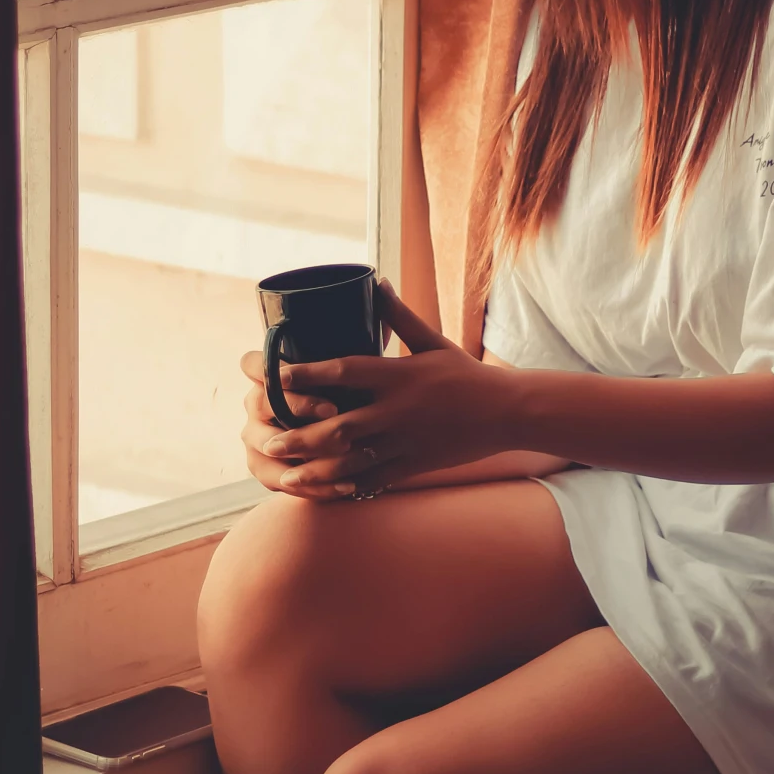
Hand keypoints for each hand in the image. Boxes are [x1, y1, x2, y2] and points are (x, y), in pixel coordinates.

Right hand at [239, 337, 348, 501]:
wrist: (351, 430)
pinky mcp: (267, 468)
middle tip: (334, 413)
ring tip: (344, 455)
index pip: (253, 363)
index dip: (276, 368)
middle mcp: (256, 404)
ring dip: (303, 453)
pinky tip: (346, 486)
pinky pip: (281, 479)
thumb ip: (363, 333)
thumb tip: (383, 290)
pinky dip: (313, 485)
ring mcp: (257, 437)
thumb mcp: (355, 361)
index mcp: (267, 372)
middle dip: (297, 409)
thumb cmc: (352, 385)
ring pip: (264, 448)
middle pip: (261, 404)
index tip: (312, 375)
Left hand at [251, 282, 517, 497]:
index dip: (307, 373)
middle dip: (301, 435)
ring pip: (352, 461)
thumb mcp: (433, 342)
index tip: (274, 376)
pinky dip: (346, 487)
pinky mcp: (413, 465)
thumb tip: (375, 282)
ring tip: (283, 474)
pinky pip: (374, 479)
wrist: (506, 412)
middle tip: (267, 439)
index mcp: (398, 375)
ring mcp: (405, 441)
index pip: (345, 371)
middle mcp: (398, 410)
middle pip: (340, 425)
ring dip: (315, 469)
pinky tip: (322, 491)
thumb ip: (399, 316)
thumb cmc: (465, 374)